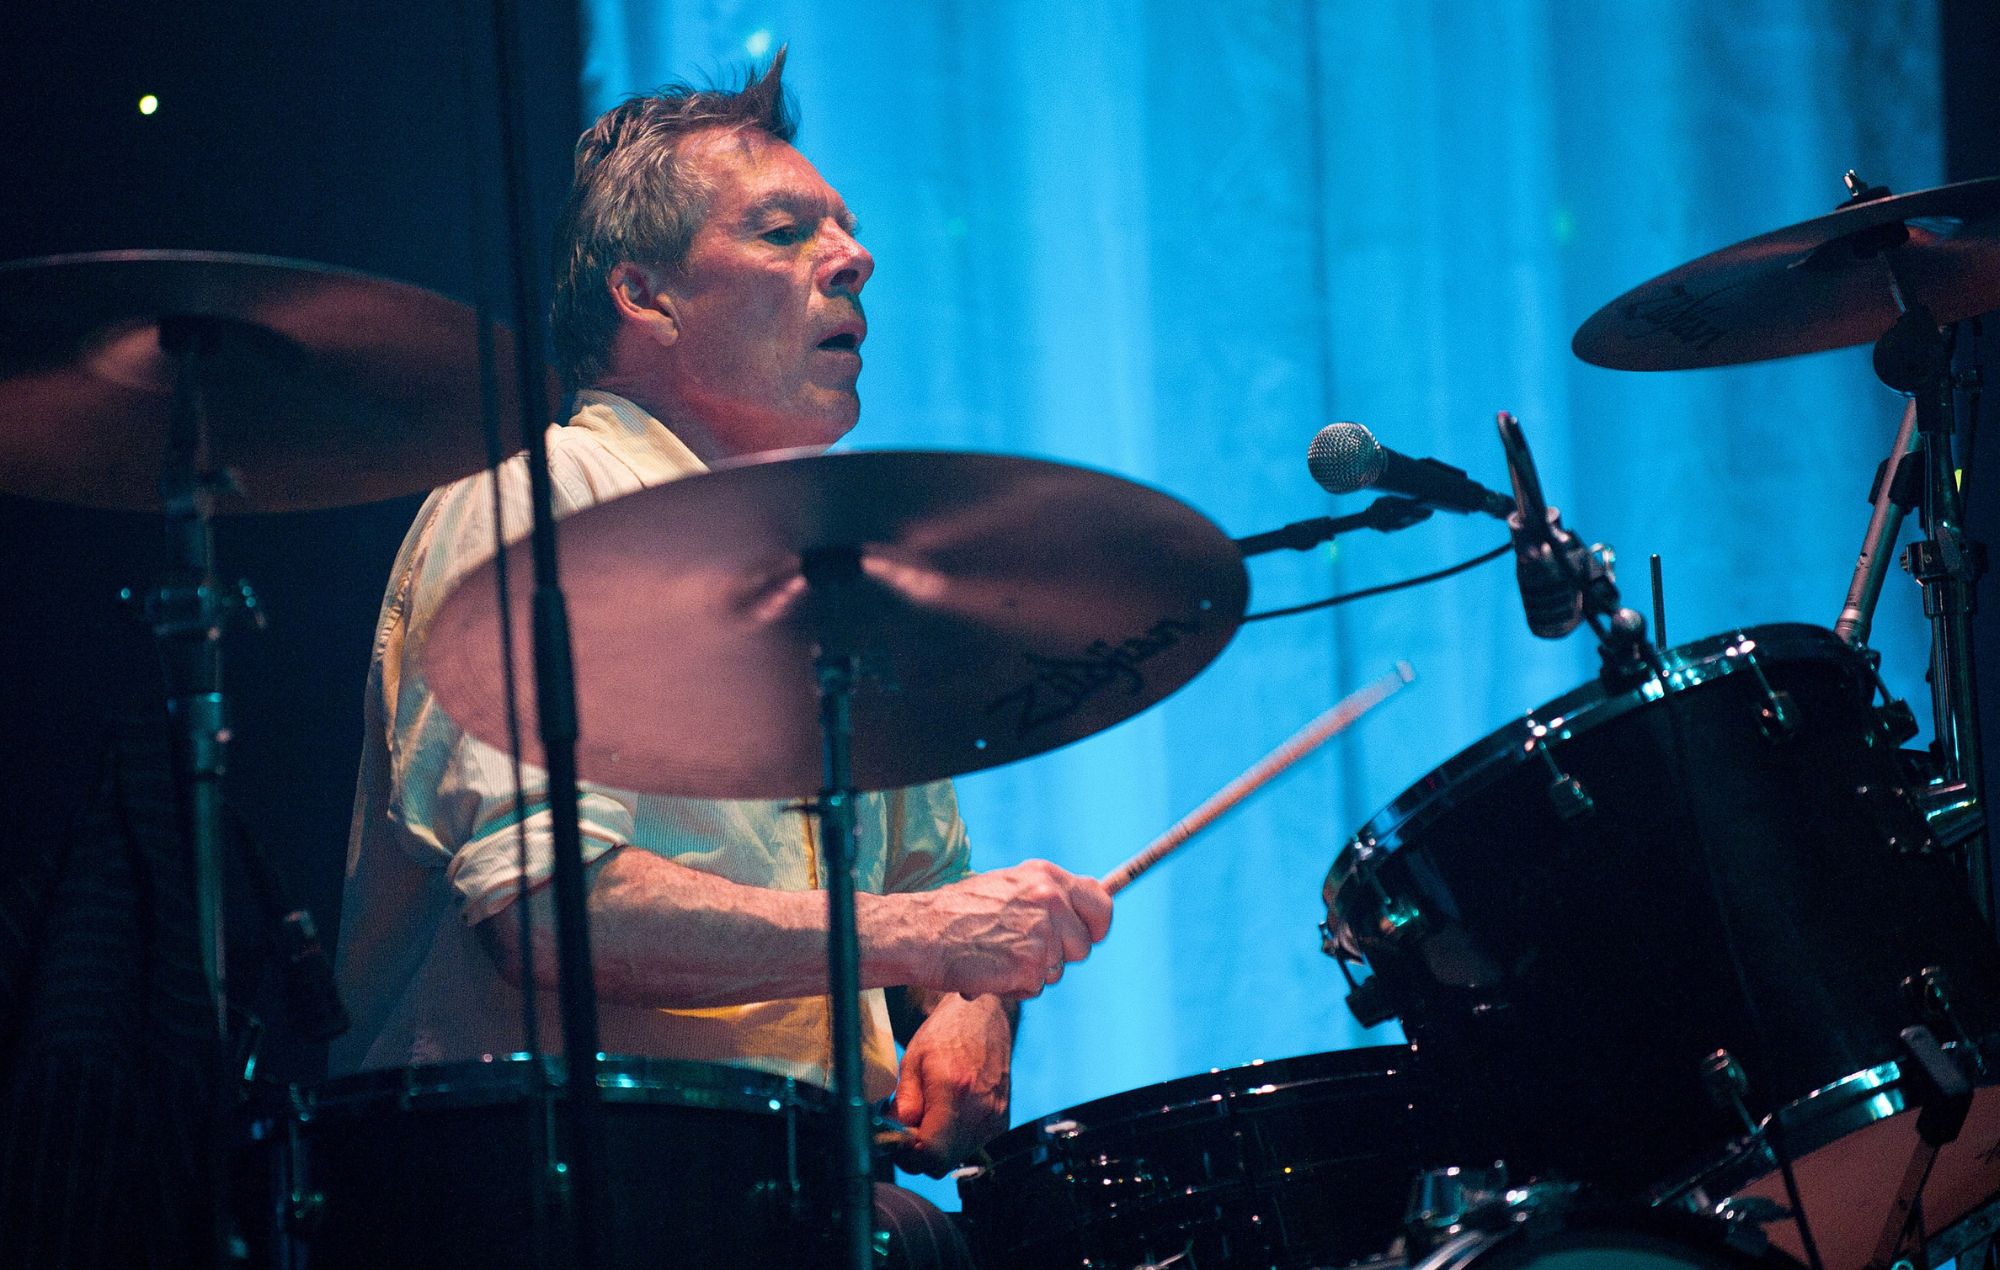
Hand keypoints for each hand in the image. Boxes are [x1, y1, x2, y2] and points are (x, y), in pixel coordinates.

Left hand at [891, 993, 1011, 1175]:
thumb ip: (904, 1104)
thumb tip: (896, 1136)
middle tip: (907, 1130)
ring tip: (930, 1115)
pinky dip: (955, 1139)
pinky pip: (971, 1146)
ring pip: (956, 1158)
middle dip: (919, 1154)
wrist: (984, 1015)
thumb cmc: (946, 1032)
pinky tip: (949, 1113)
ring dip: (937, 1147)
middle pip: (942, 1163)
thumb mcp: (912, 1061)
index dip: (908, 1156)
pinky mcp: (1002, 1120)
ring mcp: (995, 1117)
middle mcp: (980, 1109)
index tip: (897, 1142)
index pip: (931, 1153)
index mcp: (954, 1090)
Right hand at [907, 860, 1112, 998]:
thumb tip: (1082, 913)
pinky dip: (1014, 988)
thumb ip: (1044, 897)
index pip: (1101, 902)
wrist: (921, 932)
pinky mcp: (1030, 964)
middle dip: (1058, 956)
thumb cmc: (958, 913)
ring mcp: (1042, 932)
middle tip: (1020, 950)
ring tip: (997, 957)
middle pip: (1083, 946)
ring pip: (1058, 971)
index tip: (1087, 936)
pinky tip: (990, 972)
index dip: (1096, 926)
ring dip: (1031, 973)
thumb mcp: (1007, 887)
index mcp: (1046, 876)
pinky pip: (1035, 988)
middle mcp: (1050, 899)